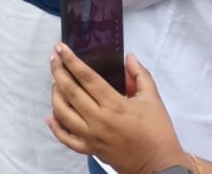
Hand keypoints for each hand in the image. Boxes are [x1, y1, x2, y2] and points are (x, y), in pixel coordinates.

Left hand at [49, 46, 185, 173]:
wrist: (161, 167)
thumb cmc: (158, 132)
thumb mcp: (153, 100)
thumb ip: (140, 75)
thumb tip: (128, 57)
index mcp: (114, 105)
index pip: (87, 78)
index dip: (71, 61)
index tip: (60, 48)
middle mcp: (99, 120)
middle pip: (70, 92)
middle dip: (58, 72)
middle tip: (53, 58)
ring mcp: (92, 136)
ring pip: (63, 113)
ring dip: (55, 95)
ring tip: (54, 83)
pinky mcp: (90, 149)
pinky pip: (67, 139)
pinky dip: (56, 128)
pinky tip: (50, 117)